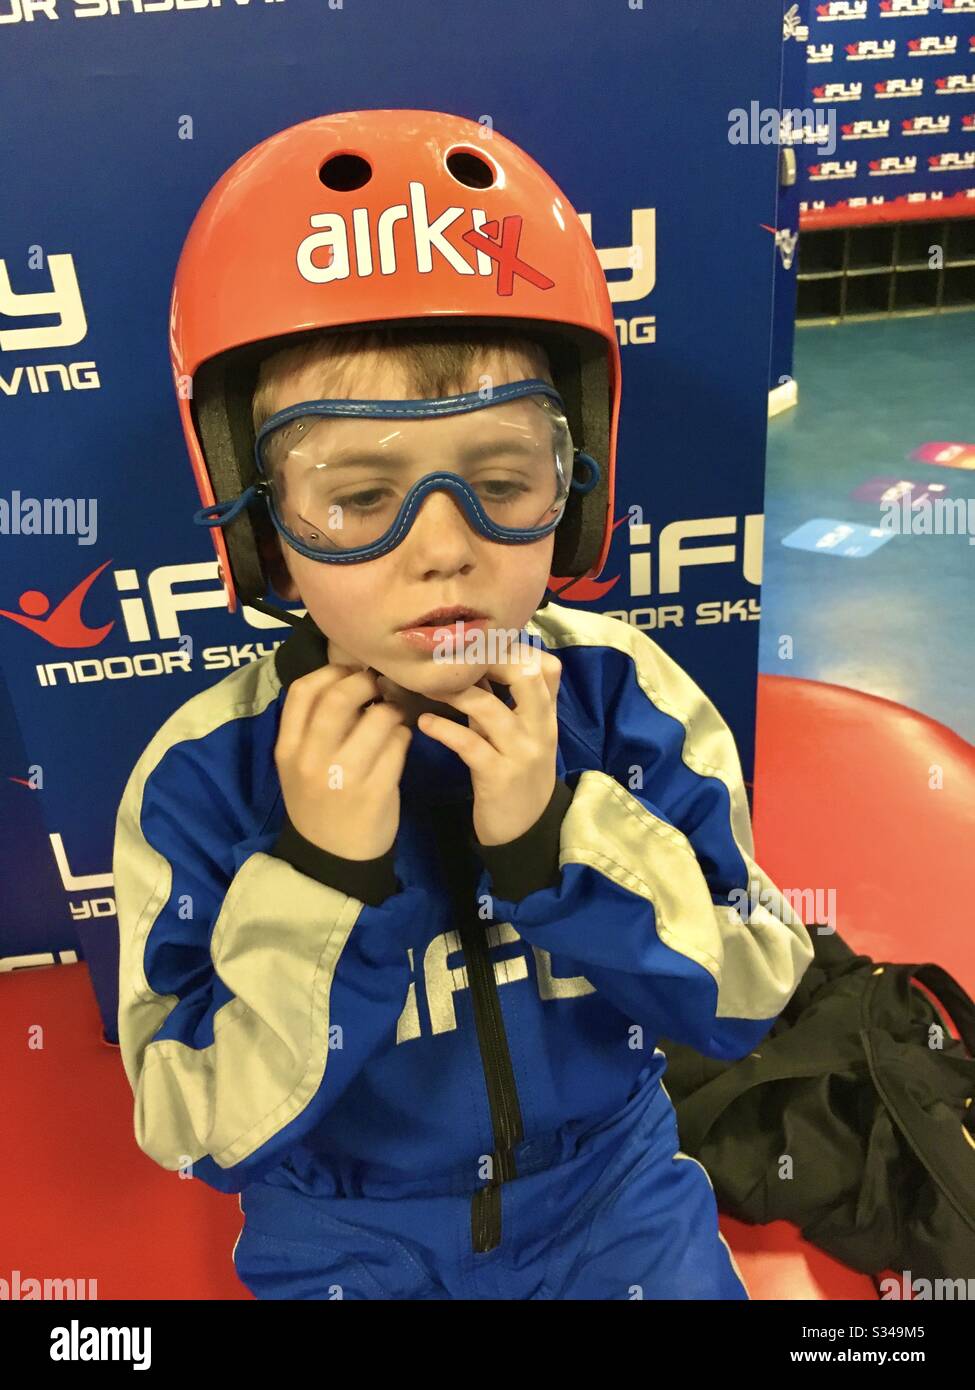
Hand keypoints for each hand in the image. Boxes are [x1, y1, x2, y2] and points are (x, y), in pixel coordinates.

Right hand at [274, 665, 412, 859]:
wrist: (331, 858)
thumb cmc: (318, 801)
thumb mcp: (299, 765)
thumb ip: (314, 726)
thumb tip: (351, 678)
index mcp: (287, 748)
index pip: (303, 691)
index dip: (331, 672)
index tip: (348, 673)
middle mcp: (311, 759)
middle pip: (340, 697)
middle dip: (366, 682)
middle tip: (378, 686)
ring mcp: (344, 775)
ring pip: (377, 718)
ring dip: (392, 710)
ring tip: (392, 716)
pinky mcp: (376, 790)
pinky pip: (398, 745)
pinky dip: (403, 736)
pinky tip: (399, 742)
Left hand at [415, 644, 561, 845]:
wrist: (525, 832)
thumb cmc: (517, 777)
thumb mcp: (520, 737)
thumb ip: (506, 704)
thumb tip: (475, 665)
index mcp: (546, 716)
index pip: (547, 667)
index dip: (515, 649)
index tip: (481, 646)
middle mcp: (539, 729)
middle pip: (526, 676)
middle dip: (489, 659)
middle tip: (454, 660)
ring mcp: (521, 753)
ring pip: (490, 709)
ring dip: (455, 692)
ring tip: (428, 687)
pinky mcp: (499, 777)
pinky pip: (469, 744)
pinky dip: (443, 729)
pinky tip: (424, 723)